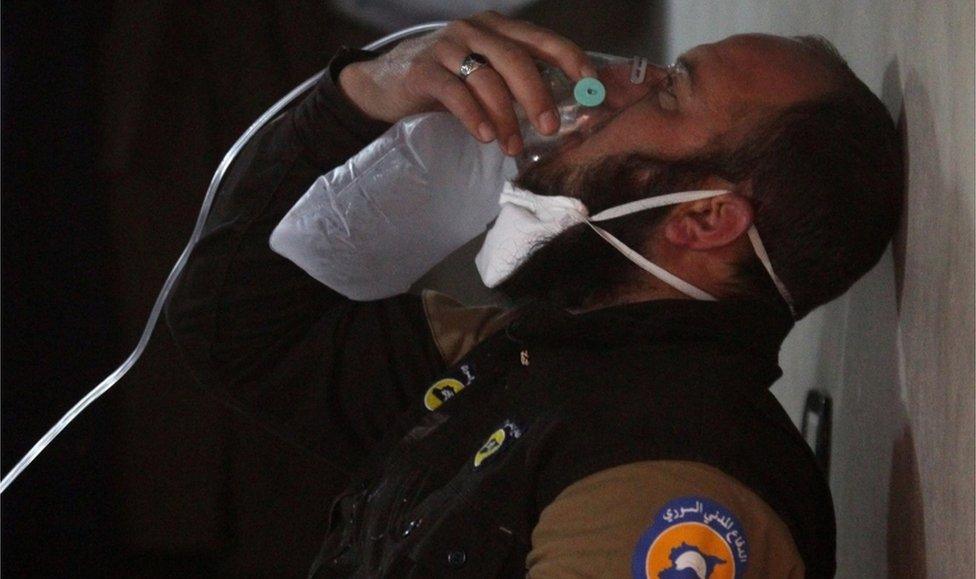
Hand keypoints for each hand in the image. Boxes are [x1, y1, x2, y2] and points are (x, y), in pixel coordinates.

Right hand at [338, 11, 596, 155]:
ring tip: (513, 146)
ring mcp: (447, 46)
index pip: (542, 39)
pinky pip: (454, 91)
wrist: (384, 84)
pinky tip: (485, 136)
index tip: (591, 86)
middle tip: (551, 127)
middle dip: (538, 95)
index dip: (570, 59)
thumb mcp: (485, 76)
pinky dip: (473, 115)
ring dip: (505, 116)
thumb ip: (517, 85)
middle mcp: (474, 30)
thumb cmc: (446, 83)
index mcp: (497, 28)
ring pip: (486, 78)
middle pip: (516, 58)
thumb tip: (561, 116)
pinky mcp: (423, 69)